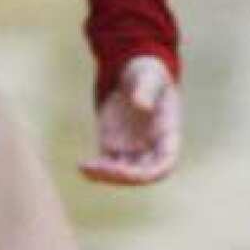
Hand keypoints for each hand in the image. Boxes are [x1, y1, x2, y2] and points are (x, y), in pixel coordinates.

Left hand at [79, 54, 181, 185]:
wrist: (132, 74)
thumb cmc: (147, 73)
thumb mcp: (149, 76)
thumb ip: (146, 89)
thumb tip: (141, 105)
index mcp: (168, 134)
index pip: (166, 163)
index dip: (152, 172)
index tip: (130, 171)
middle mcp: (152, 147)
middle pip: (141, 173)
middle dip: (123, 176)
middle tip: (101, 168)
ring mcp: (132, 149)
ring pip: (122, 173)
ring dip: (106, 175)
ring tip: (85, 168)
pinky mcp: (113, 146)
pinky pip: (106, 165)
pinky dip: (95, 170)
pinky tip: (82, 168)